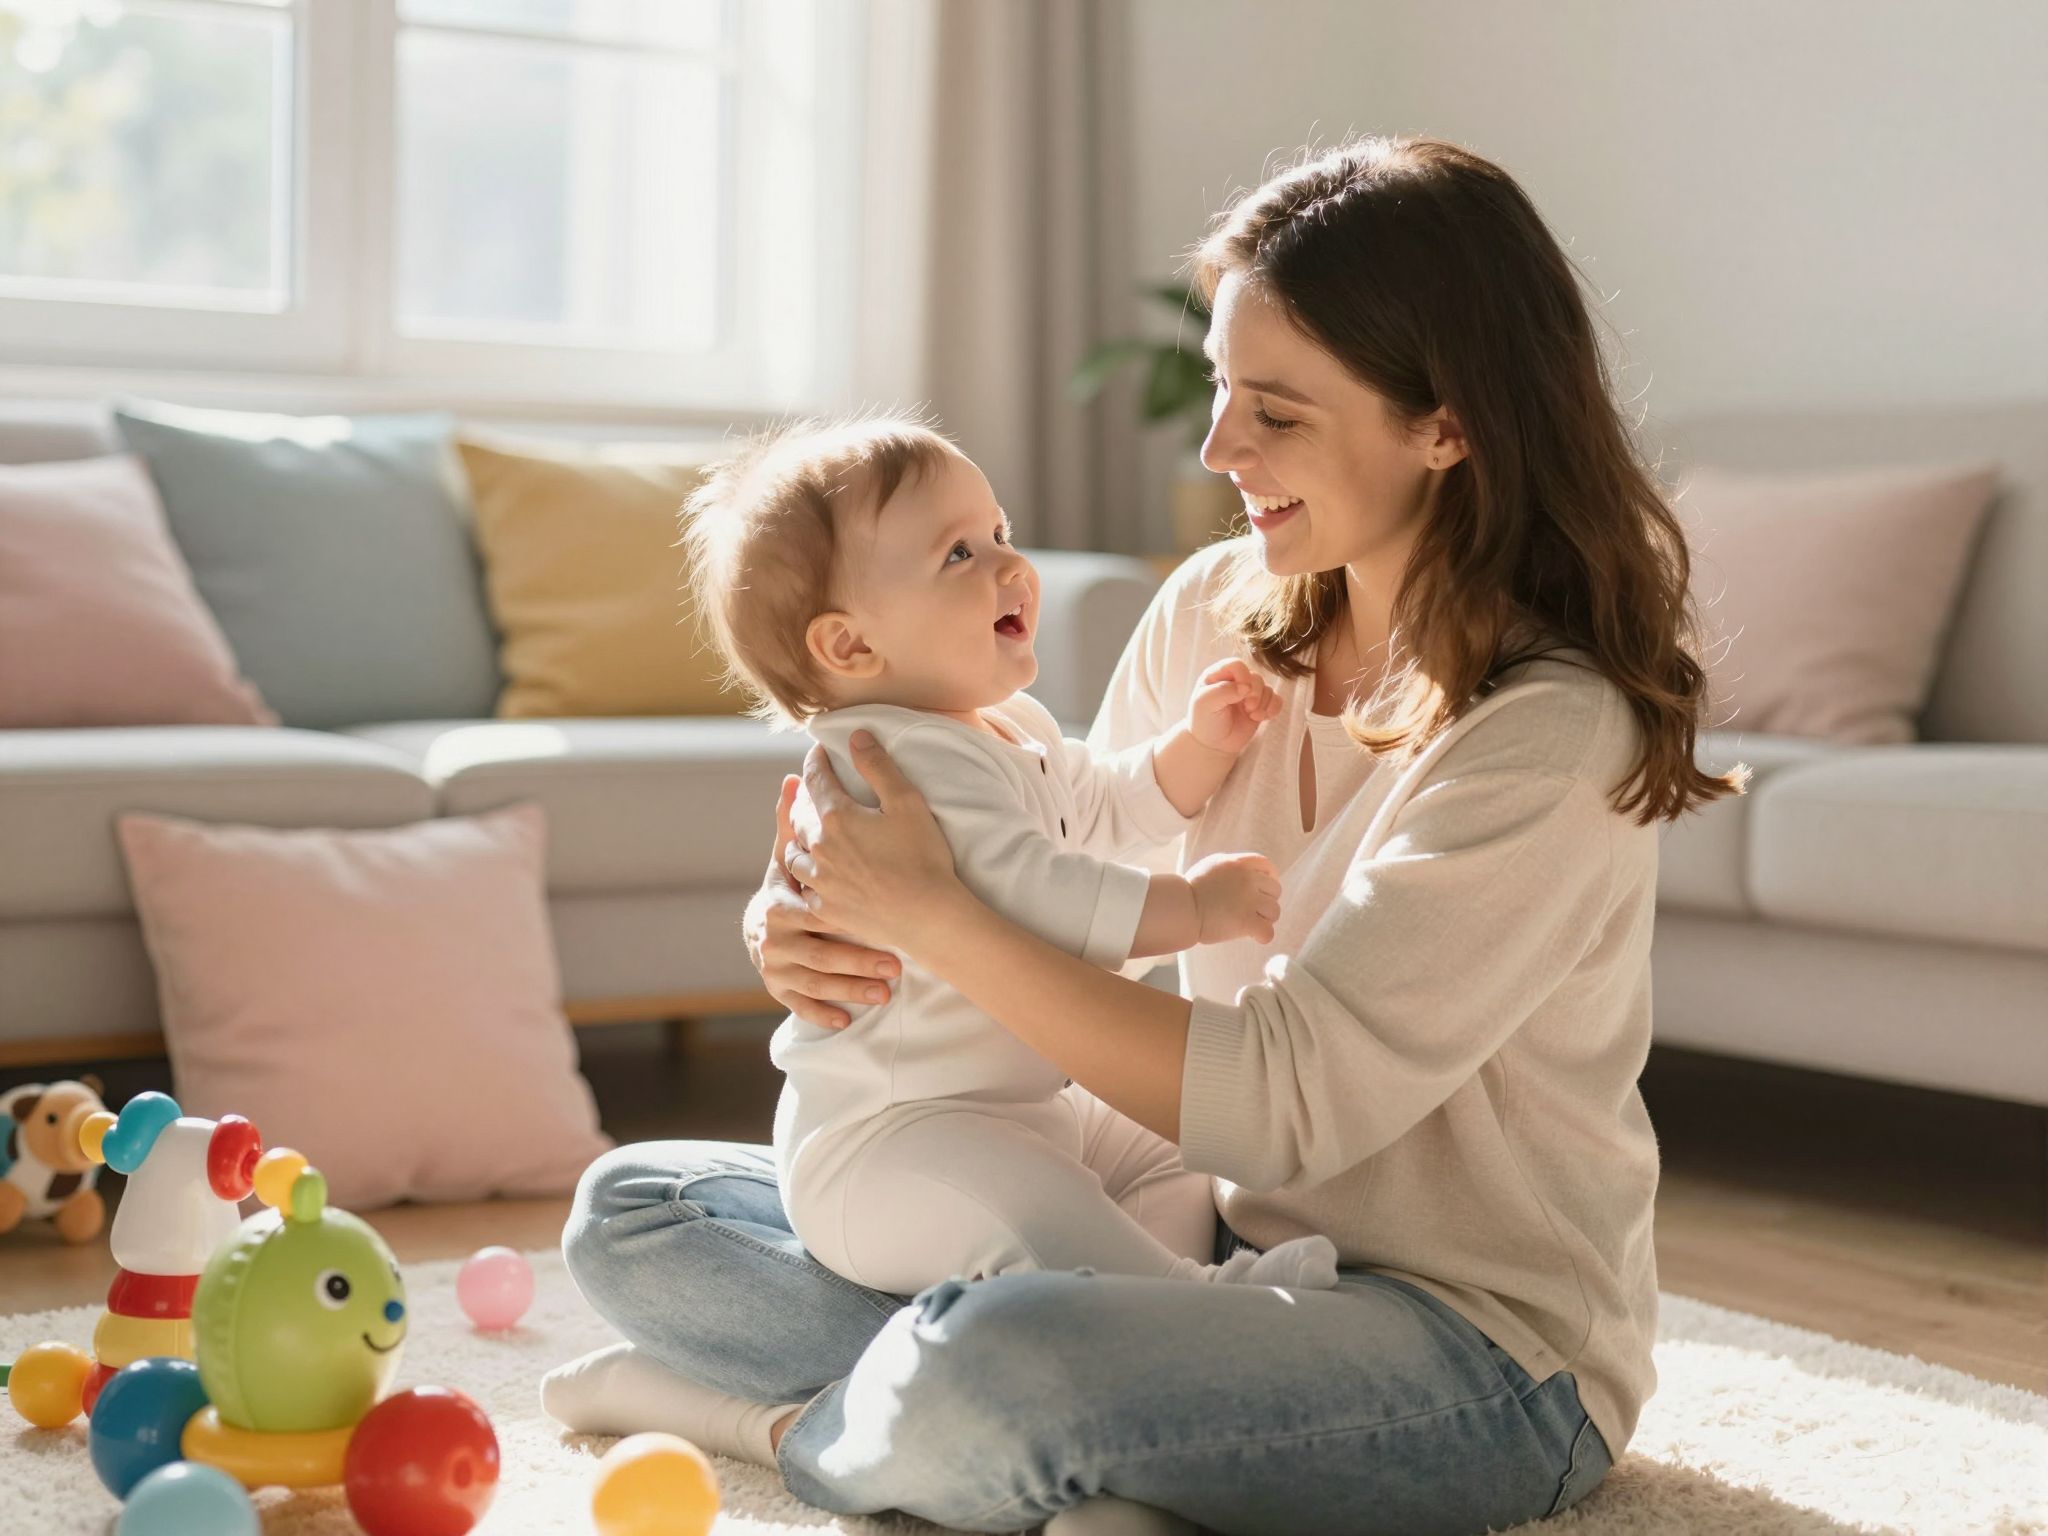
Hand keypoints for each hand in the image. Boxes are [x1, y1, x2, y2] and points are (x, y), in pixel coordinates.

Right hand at [746, 775, 900, 1030]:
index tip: (884, 916)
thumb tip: (793, 774)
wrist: (767, 921)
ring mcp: (774, 963)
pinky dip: (823, 1012)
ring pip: (816, 979)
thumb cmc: (792, 881)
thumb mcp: (793, 850)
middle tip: (896, 964)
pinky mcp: (779, 988)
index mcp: (780, 897)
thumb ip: (796, 818)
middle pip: (818, 949)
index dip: (846, 913)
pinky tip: (849, 1020)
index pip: (813, 907)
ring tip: (888, 989)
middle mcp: (772, 933)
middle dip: (856, 957)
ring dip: (852, 987)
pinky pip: (801, 1005)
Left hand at [782, 731, 963, 953]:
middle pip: (799, 816)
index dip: (815, 762)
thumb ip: (878, 766)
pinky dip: (806, 877)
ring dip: (799, 840)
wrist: (927, 917)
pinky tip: (815, 876)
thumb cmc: (923, 857)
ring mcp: (820, 882)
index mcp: (836, 817)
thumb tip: (856, 736)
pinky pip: (804, 889)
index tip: (817, 752)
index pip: (816, 779)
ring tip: (808, 835)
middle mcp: (819, 848)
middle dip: (804, 800)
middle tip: (812, 792)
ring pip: (795, 855)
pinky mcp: (826, 909)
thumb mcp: (907, 802)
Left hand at [1187, 659, 1280, 755]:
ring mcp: (1248, 693)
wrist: (1213, 744)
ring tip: (1253, 716)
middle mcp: (1235, 681)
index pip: (1237, 664)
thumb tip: (1245, 687)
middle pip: (1255, 677)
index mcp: (1218, 675)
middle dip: (1255, 693)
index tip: (1241, 694)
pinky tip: (1264, 718)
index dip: (1243, 676)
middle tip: (1248, 708)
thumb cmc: (1204, 722)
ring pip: (1267, 688)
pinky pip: (1276, 700)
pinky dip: (1273, 708)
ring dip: (1264, 703)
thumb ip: (1222, 690)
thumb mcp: (1204, 704)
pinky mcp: (1260, 705)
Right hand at [1188, 851, 1280, 944]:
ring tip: (1251, 924)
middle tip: (1253, 911)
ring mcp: (1248, 900)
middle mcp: (1246, 879)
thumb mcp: (1210, 866)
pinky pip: (1268, 932)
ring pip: (1274, 911)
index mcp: (1237, 864)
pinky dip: (1263, 936)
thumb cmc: (1189, 890)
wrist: (1180, 907)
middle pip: (1275, 890)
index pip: (1266, 865)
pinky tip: (1254, 937)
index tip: (1265, 889)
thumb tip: (1242, 872)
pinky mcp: (1246, 921)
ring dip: (1265, 919)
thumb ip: (1229, 866)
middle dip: (1266, 901)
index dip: (1270, 877)